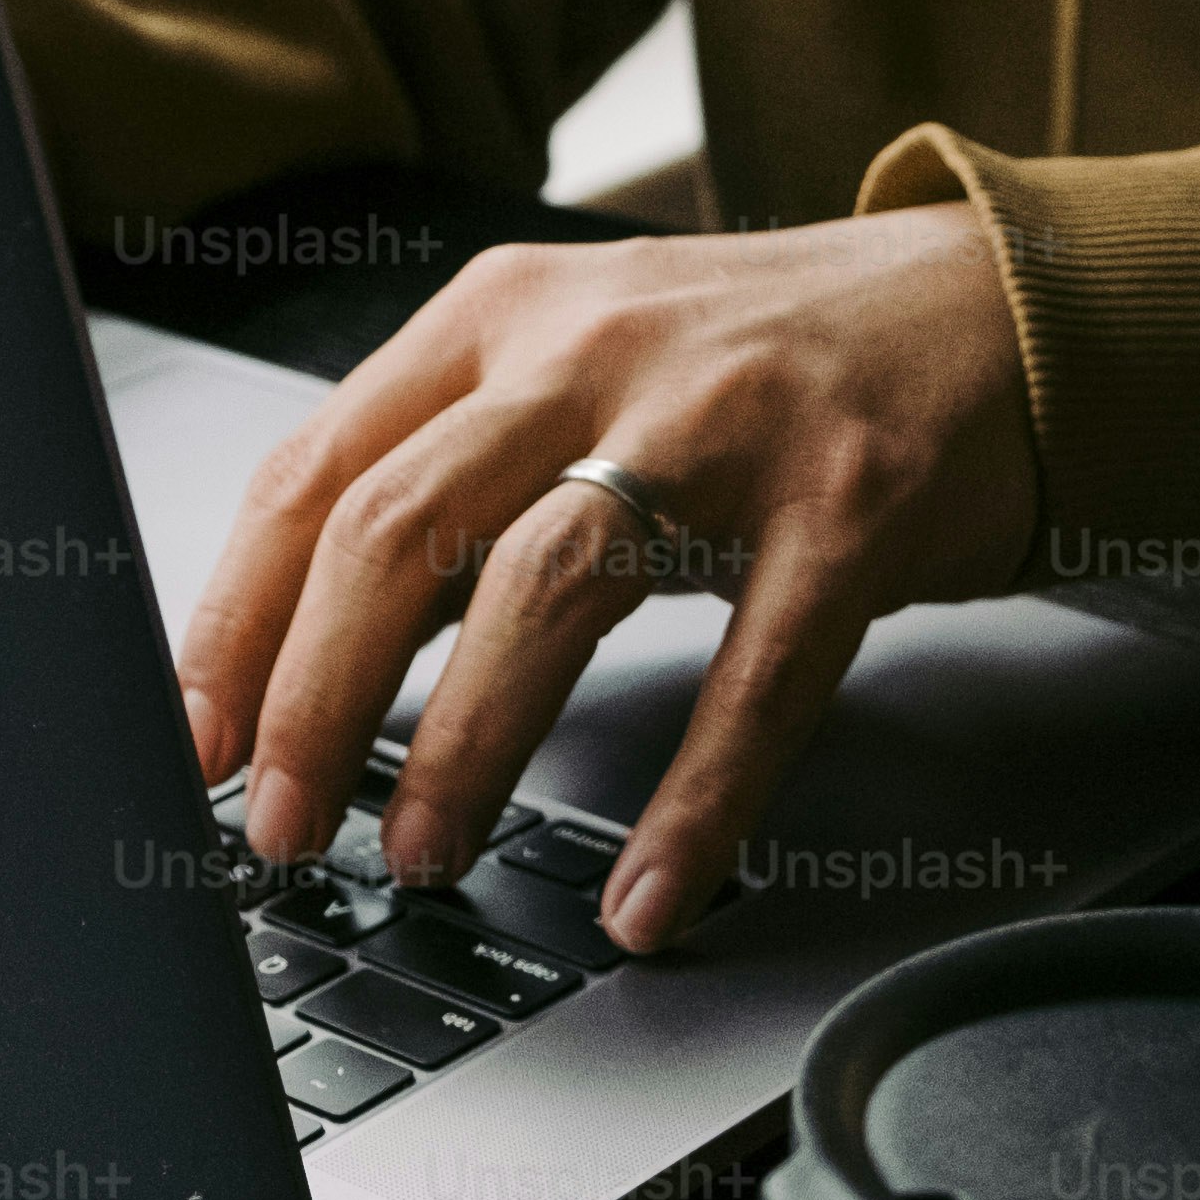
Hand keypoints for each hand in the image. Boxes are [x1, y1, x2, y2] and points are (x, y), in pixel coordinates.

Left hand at [182, 208, 1037, 951]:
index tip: (201, 741)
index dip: (238, 622)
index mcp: (502, 314)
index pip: (315, 472)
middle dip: (316, 701)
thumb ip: (455, 463)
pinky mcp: (850, 504)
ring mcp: (726, 422)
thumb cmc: (766, 362)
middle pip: (396, 530)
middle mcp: (594, 349)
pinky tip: (647, 893)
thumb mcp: (581, 361)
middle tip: (285, 826)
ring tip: (423, 855)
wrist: (999, 305)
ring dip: (461, 746)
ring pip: (542, 588)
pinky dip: (692, 806)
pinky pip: (753, 680)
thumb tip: (307, 646)